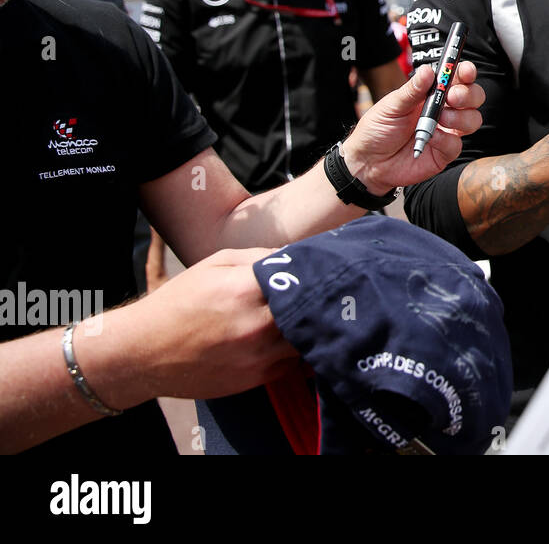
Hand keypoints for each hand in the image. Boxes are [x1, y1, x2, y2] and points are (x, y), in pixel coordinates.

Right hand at [110, 248, 300, 400]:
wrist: (142, 353)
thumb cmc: (178, 303)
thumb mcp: (214, 265)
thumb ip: (258, 257)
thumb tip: (295, 256)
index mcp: (244, 289)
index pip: (300, 277)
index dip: (313, 272)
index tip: (316, 270)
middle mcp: (255, 325)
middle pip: (311, 310)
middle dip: (317, 301)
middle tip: (321, 294)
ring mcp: (258, 355)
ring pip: (307, 339)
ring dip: (309, 328)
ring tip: (305, 317)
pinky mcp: (257, 378)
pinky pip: (293, 362)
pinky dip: (296, 350)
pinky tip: (286, 340)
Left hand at [341, 61, 484, 193]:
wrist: (368, 161)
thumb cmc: (378, 129)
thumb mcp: (392, 105)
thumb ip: (412, 89)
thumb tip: (428, 70)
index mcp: (431, 94)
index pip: (456, 79)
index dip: (466, 72)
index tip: (465, 70)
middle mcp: (443, 111)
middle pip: (473, 97)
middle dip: (468, 94)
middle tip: (453, 97)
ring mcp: (446, 132)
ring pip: (473, 120)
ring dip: (460, 117)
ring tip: (439, 120)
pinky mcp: (444, 152)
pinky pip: (457, 144)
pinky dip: (445, 140)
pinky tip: (430, 139)